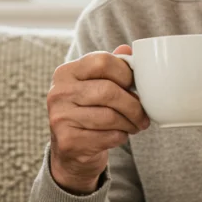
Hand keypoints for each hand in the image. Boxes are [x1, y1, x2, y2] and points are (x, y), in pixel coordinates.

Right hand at [47, 46, 148, 192]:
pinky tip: (120, 135)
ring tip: (135, 125)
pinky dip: (121, 137)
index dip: (125, 73)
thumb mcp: (94, 86)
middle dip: (133, 104)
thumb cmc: (88, 112)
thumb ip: (110, 67)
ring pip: (110, 116)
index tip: (134, 85)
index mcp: (65, 72)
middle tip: (143, 114)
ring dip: (130, 123)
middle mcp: (58, 93)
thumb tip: (128, 50)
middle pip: (108, 91)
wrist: (70, 151)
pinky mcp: (68, 141)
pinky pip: (108, 136)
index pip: (101, 61)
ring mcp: (60, 118)